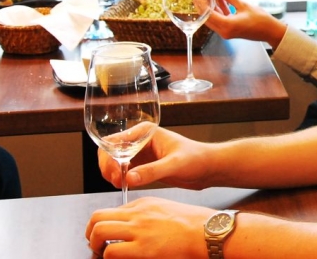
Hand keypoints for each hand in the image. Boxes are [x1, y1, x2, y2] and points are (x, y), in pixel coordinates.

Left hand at [86, 197, 210, 258]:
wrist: (207, 232)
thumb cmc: (193, 224)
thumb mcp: (166, 209)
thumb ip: (146, 214)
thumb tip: (130, 227)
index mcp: (143, 204)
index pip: (111, 211)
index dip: (102, 225)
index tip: (104, 236)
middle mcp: (137, 214)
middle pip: (97, 218)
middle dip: (91, 233)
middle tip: (96, 244)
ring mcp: (139, 231)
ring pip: (99, 232)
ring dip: (96, 246)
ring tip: (103, 254)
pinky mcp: (143, 250)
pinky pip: (112, 251)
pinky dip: (109, 257)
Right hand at [98, 127, 212, 190]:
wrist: (208, 168)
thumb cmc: (196, 159)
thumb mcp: (174, 165)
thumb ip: (152, 171)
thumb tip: (128, 178)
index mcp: (145, 132)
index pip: (115, 141)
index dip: (109, 157)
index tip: (115, 173)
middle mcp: (140, 140)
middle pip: (110, 151)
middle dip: (108, 166)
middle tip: (116, 181)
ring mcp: (140, 153)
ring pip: (114, 162)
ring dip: (112, 173)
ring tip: (120, 184)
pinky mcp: (143, 166)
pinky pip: (123, 171)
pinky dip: (120, 178)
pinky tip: (124, 186)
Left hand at [204, 0, 287, 47]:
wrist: (270, 31)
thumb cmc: (260, 20)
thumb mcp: (243, 5)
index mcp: (227, 26)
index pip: (207, 13)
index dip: (201, 1)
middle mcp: (223, 31)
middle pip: (207, 16)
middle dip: (202, 3)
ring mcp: (225, 31)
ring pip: (212, 17)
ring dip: (209, 4)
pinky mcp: (229, 29)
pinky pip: (219, 18)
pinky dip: (217, 8)